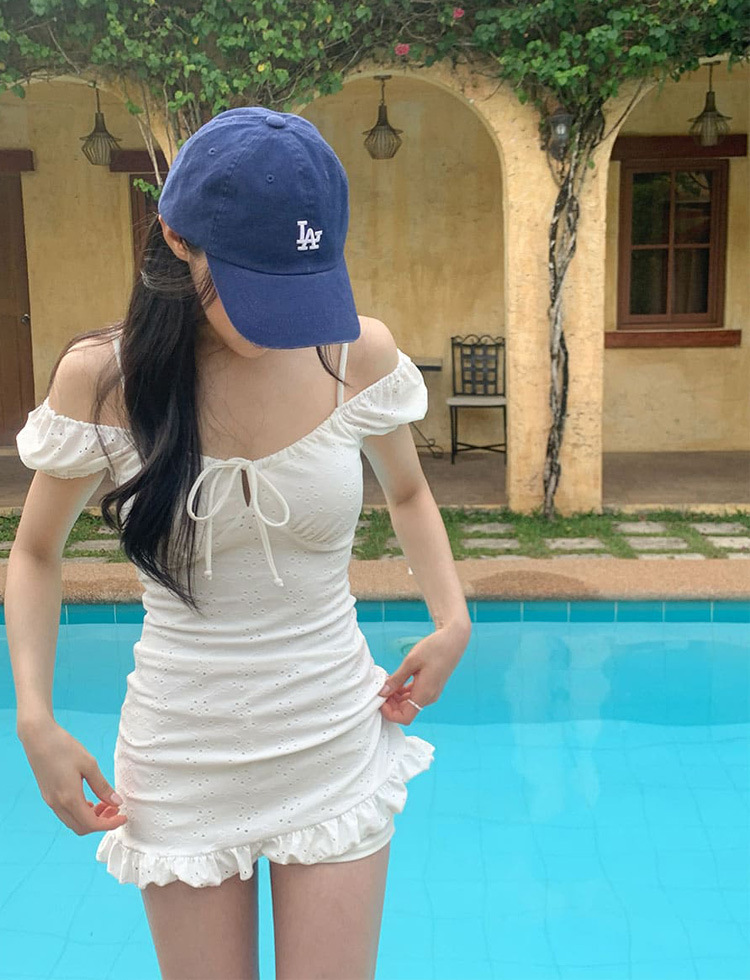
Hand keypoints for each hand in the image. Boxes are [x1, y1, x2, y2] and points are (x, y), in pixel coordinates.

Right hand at [18, 719, 127, 835]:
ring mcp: (50, 801)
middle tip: (115, 809)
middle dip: (101, 823)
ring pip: (73, 822)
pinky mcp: (48, 796)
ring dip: (90, 818)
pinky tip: (89, 800)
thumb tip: (116, 802)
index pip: (92, 824)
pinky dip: (80, 812)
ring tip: (105, 803)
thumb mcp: (89, 765)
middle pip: (82, 828)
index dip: (110, 824)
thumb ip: (102, 787)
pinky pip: (65, 813)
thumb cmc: (64, 747)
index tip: (123, 816)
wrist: (38, 737)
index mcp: (69, 798)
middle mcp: (57, 804)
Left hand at [377, 623, 468, 724]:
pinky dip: (403, 692)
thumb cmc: (435, 648)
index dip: (390, 713)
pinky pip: (414, 695)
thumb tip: (383, 692)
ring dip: (395, 697)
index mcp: (424, 694)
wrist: (453, 640)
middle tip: (380, 689)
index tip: (380, 700)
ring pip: (409, 703)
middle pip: (405, 711)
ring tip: (386, 682)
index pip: (405, 717)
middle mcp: (429, 697)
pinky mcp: (430, 687)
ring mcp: (431, 692)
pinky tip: (395, 681)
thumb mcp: (410, 662)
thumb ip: (396, 679)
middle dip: (390, 704)